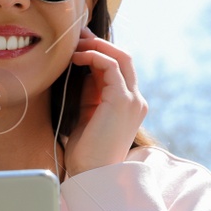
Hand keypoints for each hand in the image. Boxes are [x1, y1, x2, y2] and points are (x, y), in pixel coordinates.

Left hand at [63, 25, 147, 177]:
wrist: (92, 174)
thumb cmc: (87, 151)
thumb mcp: (88, 115)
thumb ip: (91, 93)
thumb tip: (84, 69)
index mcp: (130, 104)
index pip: (119, 68)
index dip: (101, 52)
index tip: (80, 43)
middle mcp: (136, 100)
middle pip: (124, 57)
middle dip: (100, 43)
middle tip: (78, 35)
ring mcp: (132, 100)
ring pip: (121, 57)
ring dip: (97, 46)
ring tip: (74, 45)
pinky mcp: (123, 101)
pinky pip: (111, 66)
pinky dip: (94, 57)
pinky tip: (76, 58)